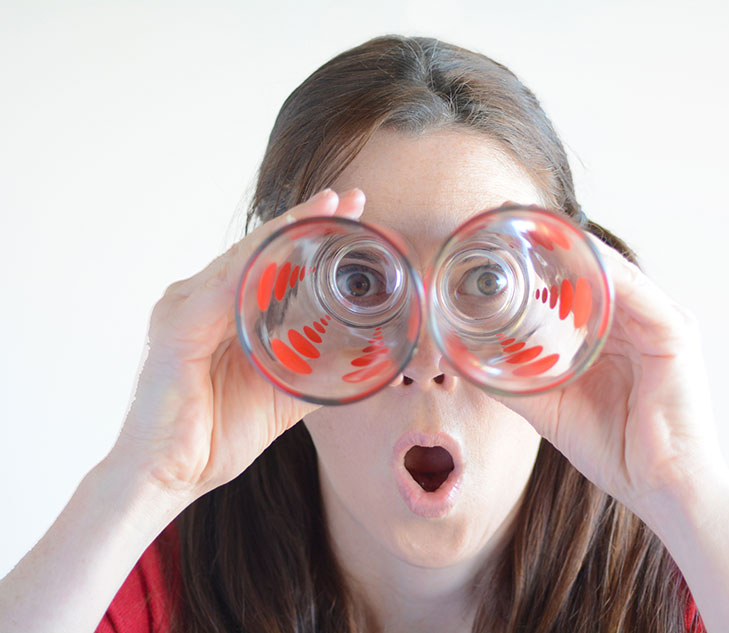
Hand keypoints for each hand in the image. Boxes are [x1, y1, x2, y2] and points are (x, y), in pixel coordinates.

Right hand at [111, 188, 365, 502]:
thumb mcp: (285, 393)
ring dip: (288, 230)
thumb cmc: (219, 434)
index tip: (353, 214)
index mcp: (225, 310)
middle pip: (262, 249)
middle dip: (308, 220)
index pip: (273, 260)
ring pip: (245, 258)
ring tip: (328, 209)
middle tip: (351, 200)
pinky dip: (255, 267)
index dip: (312, 234)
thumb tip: (367, 360)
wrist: (172, 477)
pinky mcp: (176, 330)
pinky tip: (286, 247)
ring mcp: (185, 309)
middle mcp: (202, 299)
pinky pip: (221, 290)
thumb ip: (318, 370)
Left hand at [483, 207, 728, 524]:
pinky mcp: (674, 334)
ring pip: (611, 269)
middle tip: (506, 214)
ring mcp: (661, 322)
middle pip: (593, 266)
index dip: (543, 256)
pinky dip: (603, 268)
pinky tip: (574, 251)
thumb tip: (465, 362)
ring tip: (532, 221)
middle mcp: (641, 320)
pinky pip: (634, 290)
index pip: (579, 282)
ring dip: (572, 243)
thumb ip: (515, 381)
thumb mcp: (552, 407)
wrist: (663, 489)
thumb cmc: (616, 450)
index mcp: (618, 334)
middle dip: (552, 239)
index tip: (501, 234)